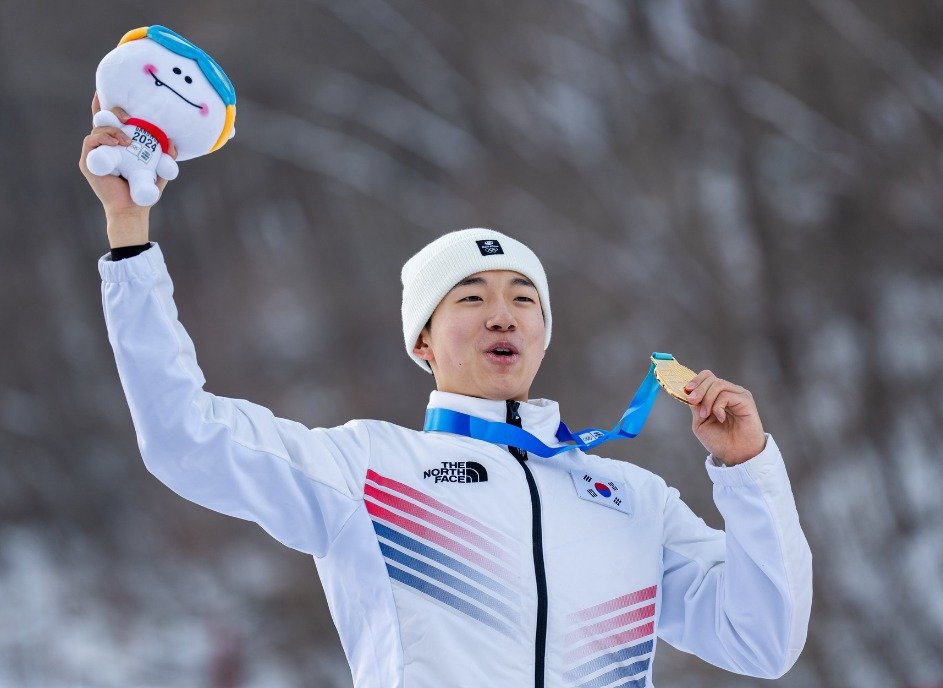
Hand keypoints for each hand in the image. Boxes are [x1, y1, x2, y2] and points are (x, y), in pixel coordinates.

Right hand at [78, 93, 176, 245]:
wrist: (133, 209)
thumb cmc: (144, 190)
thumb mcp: (159, 169)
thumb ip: (166, 155)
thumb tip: (172, 142)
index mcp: (118, 144)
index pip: (111, 120)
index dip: (108, 104)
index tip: (111, 92)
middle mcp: (104, 145)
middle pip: (102, 119)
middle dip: (112, 111)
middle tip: (128, 116)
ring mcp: (94, 153)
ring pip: (97, 129)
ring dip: (112, 130)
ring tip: (127, 140)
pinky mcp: (88, 162)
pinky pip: (90, 142)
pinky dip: (102, 138)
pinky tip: (117, 143)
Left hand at [684, 370, 765, 465]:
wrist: (735, 455)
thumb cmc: (719, 440)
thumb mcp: (700, 422)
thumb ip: (696, 406)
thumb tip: (689, 391)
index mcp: (717, 395)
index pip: (707, 376)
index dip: (695, 380)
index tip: (686, 390)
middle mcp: (728, 392)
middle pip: (710, 378)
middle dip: (698, 389)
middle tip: (692, 401)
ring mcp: (738, 395)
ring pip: (718, 384)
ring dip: (707, 399)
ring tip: (706, 415)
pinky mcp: (746, 400)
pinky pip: (726, 395)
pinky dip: (718, 406)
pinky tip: (720, 418)